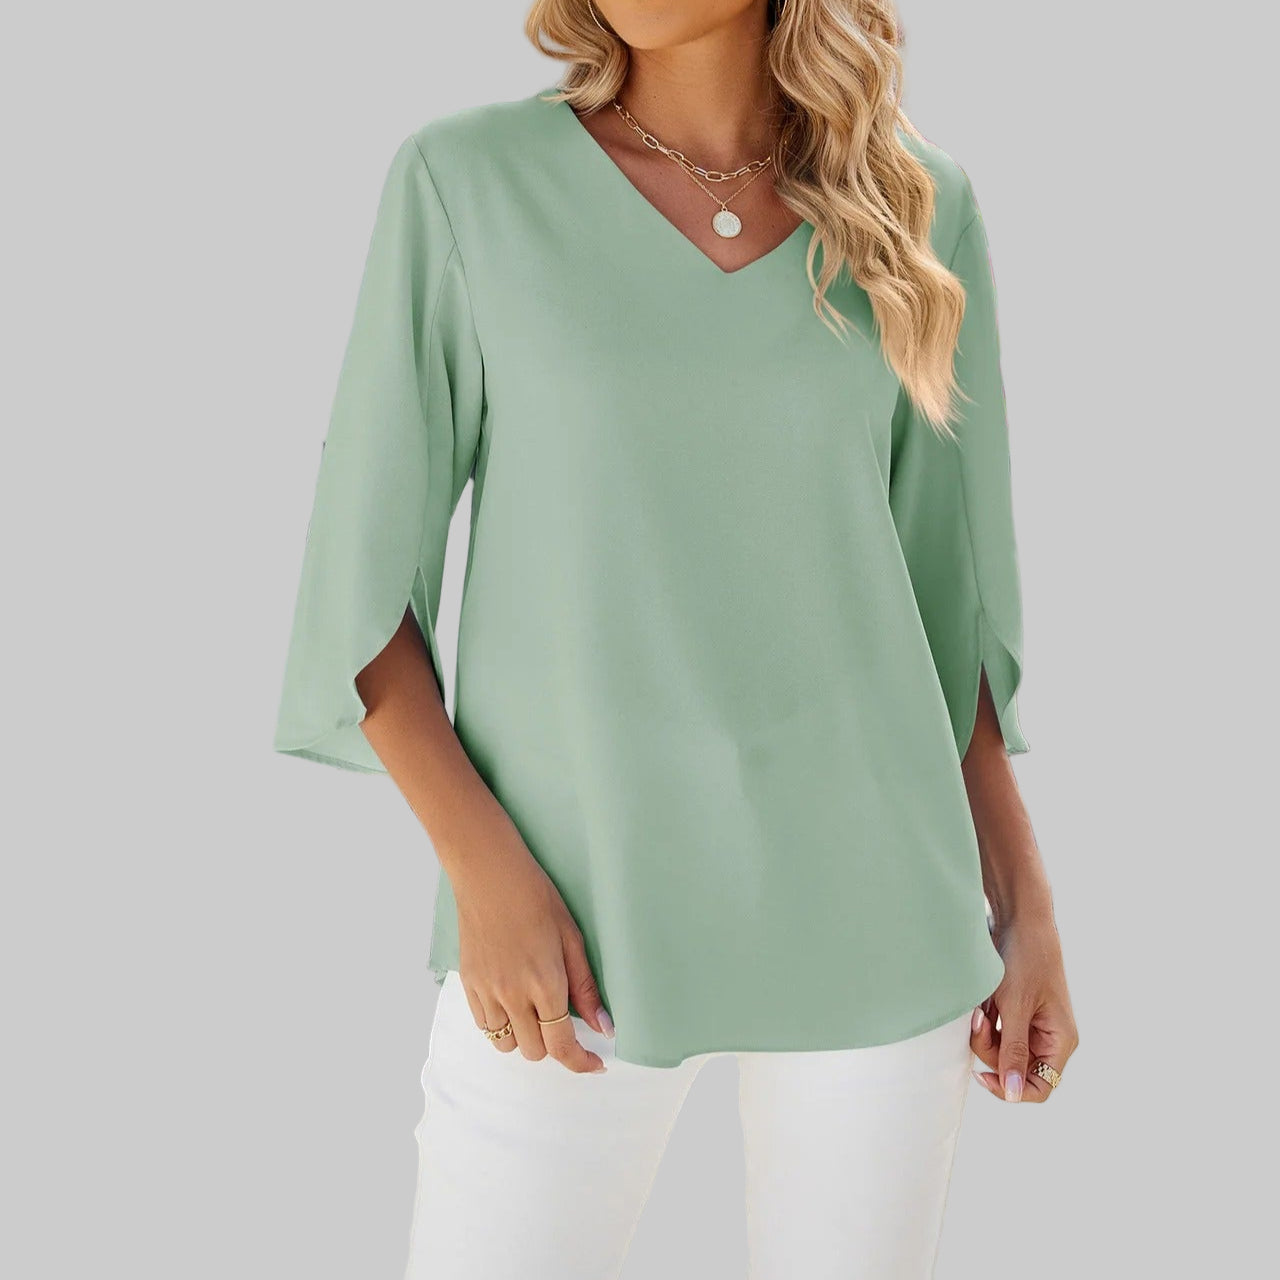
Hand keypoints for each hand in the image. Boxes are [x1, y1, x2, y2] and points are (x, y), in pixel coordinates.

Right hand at [450, 816, 613, 1074]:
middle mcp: (512, 995)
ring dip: (526, 1037)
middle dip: (555, 1045)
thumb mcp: (572, 937)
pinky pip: (485, 1027)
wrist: (489, 875)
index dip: (581, 1062)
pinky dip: (501, 1026)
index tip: (594, 1064)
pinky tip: (512, 1002)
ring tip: (535, 1010)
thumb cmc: (536, 897)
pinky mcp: (468, 985)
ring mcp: (486, 992)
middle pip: (535, 1051)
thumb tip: (603, 1026)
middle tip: (564, 1020)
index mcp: (544, 983)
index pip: (562, 1045)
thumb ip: (585, 987)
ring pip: (507, 1045)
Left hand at [970, 916, 1077, 1102]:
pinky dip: (985, 1021)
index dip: (1011, 1088)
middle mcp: (1048, 1037)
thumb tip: (1011, 1093)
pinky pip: (995, 1031)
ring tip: (980, 1007)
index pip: (1040, 1087)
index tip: (983, 1074)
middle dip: (991, 1049)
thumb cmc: (1026, 959)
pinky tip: (982, 1003)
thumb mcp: (1016, 1006)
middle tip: (979, 1021)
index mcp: (1060, 1041)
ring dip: (985, 1033)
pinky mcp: (1015, 1012)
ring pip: (1000, 1050)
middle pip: (1014, 1068)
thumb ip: (1012, 1050)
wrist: (1019, 920)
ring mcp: (1031, 1025)